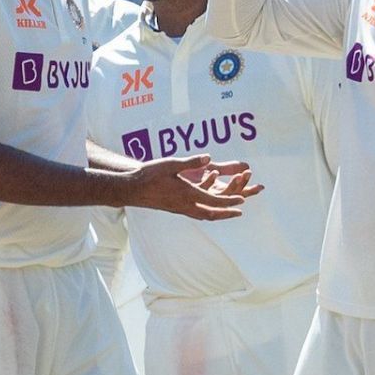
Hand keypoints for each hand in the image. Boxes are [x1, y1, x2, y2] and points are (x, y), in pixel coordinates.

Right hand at [122, 154, 260, 220]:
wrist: (131, 189)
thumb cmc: (149, 174)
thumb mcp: (171, 164)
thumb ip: (191, 162)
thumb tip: (208, 158)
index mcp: (186, 193)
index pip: (213, 200)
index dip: (229, 201)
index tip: (242, 200)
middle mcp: (184, 205)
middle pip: (211, 213)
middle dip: (227, 213)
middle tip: (240, 212)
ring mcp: (178, 208)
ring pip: (202, 216)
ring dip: (217, 215)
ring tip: (227, 213)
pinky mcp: (173, 208)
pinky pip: (194, 214)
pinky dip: (206, 213)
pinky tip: (206, 210)